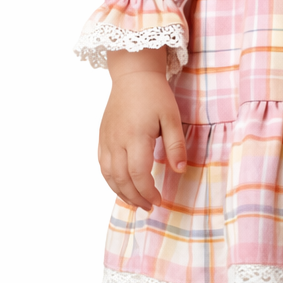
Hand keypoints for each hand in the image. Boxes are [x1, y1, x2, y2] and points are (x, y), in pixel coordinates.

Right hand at [98, 48, 186, 209]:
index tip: (159, 200)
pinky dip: (111, 180)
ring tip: (136, 202)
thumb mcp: (172, 117)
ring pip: (109, 175)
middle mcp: (117, 141)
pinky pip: (103, 165)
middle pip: (122, 179)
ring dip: (121, 192)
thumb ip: (175, 146)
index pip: (138, 174)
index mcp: (135, 137)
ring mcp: (107, 139)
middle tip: (149, 206)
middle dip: (136, 197)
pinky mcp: (102, 137)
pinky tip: (122, 186)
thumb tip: (179, 170)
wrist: (133, 75)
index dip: (148, 192)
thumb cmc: (155, 94)